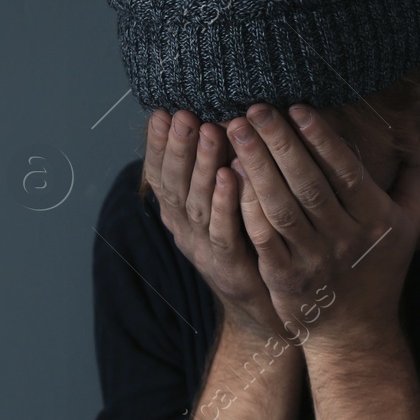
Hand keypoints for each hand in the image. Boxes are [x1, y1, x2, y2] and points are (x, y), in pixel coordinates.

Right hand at [141, 109, 296, 342]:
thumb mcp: (221, 204)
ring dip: (200, 167)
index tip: (161, 113)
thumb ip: (213, 169)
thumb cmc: (245, 243)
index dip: (158, 146)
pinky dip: (224, 202)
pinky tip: (228, 176)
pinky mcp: (229, 267)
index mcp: (178, 215)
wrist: (261, 306)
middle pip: (174, 185)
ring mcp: (204, 250)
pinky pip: (224, 231)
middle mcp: (184, 231)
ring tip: (207, 132)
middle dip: (177, 148)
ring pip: (196, 205)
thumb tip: (214, 119)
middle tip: (183, 114)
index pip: (159, 175)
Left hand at [223, 103, 419, 354]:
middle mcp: (345, 240)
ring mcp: (313, 261)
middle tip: (254, 109)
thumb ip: (419, 176)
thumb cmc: (380, 268)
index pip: (345, 172)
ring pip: (281, 207)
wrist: (356, 333)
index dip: (321, 139)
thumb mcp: (409, 224)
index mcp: (375, 220)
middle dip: (280, 143)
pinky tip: (229, 177)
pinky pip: (262, 238)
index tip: (297, 107)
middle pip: (308, 184)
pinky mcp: (284, 279)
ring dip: (256, 167)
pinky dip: (245, 207)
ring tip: (236, 132)